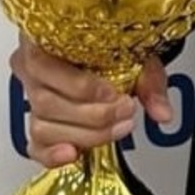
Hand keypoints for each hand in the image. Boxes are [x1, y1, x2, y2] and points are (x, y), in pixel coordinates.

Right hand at [10, 32, 174, 167]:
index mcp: (43, 39)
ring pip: (43, 126)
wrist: (104, 50)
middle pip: (47, 102)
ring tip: (117, 127)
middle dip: (93, 114)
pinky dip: (52, 155)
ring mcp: (32, 99)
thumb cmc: (110, 45)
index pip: (45, 65)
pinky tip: (72, 153)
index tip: (113, 94)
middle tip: (124, 112)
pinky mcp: (39, 126)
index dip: (81, 86)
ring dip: (85, 134)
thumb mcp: (133, 51)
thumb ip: (148, 81)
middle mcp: (32, 69)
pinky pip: (35, 146)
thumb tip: (161, 111)